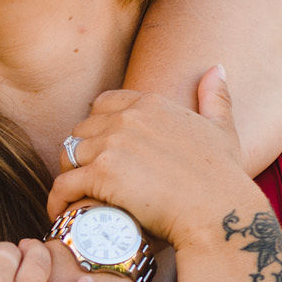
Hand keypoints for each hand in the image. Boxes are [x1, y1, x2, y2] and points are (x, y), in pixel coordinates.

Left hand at [48, 65, 261, 246]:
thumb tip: (217, 68)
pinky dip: (57, 200)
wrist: (219, 212)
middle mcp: (128, 118)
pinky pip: (63, 184)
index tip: (99, 149)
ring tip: (74, 195)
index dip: (97, 126)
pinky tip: (61, 213)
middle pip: (82, 129)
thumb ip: (215, 98)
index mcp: (151, 104)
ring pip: (68, 154)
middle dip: (81, 152)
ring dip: (68, 174)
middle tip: (85, 177)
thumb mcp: (222, 130)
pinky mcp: (101, 174)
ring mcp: (112, 144)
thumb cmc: (223, 177)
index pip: (103, 104)